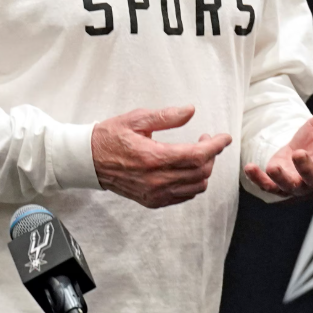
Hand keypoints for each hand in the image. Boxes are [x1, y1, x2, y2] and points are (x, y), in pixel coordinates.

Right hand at [91, 105, 232, 208]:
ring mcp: (155, 193)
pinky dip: (192, 183)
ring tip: (197, 154)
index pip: (197, 155)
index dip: (215, 146)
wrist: (88, 161)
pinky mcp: (152, 201)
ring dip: (204, 170)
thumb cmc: (110, 137)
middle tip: (206, 140)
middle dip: (211, 155)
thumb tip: (190, 111)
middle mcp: (156, 180)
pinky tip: (186, 169)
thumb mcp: (136, 119)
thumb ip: (166, 117)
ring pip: (196, 187)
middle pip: (201, 172)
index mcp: (154, 157)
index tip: (224, 137)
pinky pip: (183, 196)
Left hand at [244, 87, 312, 197]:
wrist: (298, 154)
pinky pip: (269, 187)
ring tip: (273, 166)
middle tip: (298, 153)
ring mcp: (298, 184)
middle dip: (306, 167)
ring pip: (291, 185)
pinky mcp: (279, 186)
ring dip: (281, 178)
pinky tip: (249, 168)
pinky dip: (258, 179)